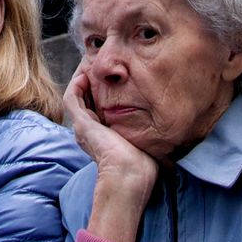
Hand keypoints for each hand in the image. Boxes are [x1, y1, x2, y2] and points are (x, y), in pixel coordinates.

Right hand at [65, 61, 156, 241]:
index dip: (99, 93)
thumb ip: (149, 133)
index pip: (95, 109)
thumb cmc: (142, 164)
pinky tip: (85, 74)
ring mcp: (83, 128)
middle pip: (83, 101)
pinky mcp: (82, 124)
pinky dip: (75, 84)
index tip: (110, 80)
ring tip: (89, 66)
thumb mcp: (144, 142)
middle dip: (90, 83)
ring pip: (75, 97)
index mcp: (101, 137)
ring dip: (80, 80)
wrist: (129, 175)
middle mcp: (88, 132)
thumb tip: (170, 132)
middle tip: (98, 69)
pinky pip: (71, 98)